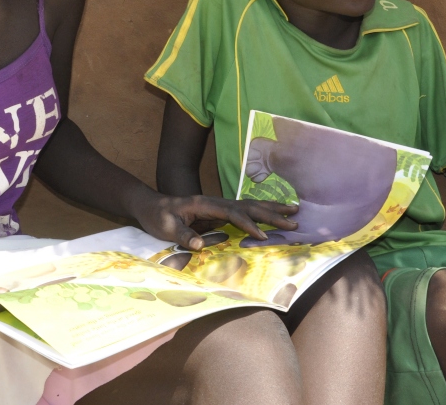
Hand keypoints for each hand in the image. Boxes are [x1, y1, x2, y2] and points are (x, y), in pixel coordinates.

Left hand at [131, 193, 298, 249]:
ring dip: (272, 209)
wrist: (150, 205)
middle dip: (271, 213)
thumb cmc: (157, 216)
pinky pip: (246, 211)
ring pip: (250, 205)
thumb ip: (182, 234)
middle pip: (248, 206)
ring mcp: (219, 205)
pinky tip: (274, 214)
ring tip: (294, 210)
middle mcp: (216, 202)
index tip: (263, 236)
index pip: (232, 213)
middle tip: (294, 219)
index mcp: (205, 204)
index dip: (248, 224)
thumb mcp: (165, 226)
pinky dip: (262, 212)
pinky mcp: (220, 211)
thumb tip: (198, 245)